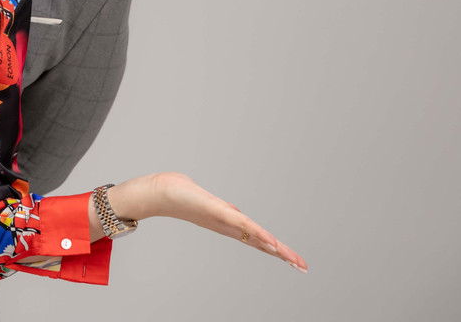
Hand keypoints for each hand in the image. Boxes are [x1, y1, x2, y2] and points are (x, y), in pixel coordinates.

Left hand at [137, 171, 308, 272]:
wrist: (157, 192)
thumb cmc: (179, 194)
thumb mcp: (208, 202)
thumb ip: (222, 209)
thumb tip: (235, 212)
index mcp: (227, 224)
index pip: (256, 239)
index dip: (276, 250)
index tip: (294, 261)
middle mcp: (227, 225)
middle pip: (260, 242)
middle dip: (283, 255)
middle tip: (303, 267)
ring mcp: (223, 219)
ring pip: (254, 235)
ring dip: (275, 247)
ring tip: (293, 259)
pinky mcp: (217, 211)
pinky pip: (241, 224)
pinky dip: (257, 233)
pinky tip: (270, 241)